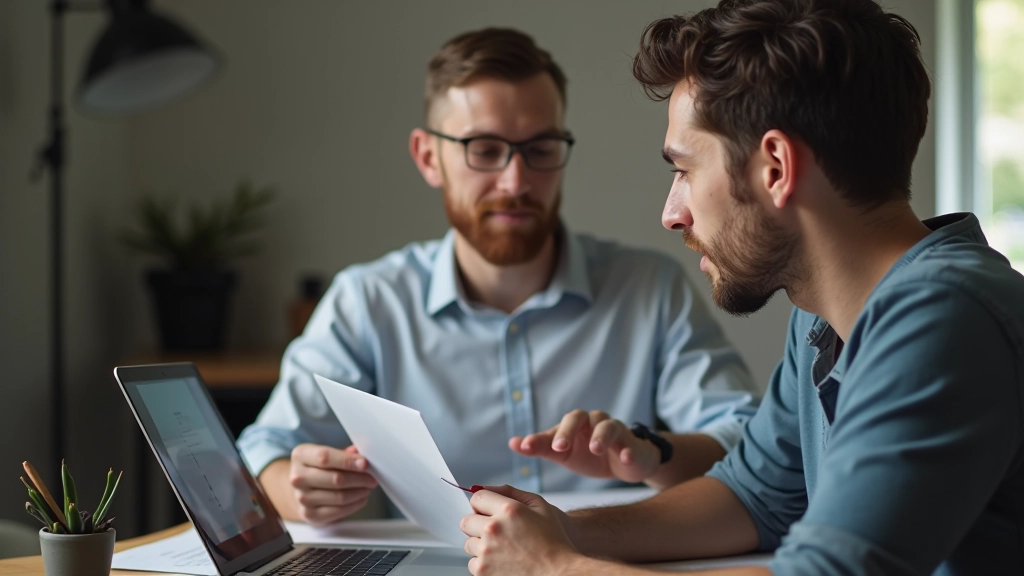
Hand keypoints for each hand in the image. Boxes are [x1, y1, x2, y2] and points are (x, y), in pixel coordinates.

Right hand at [288, 443, 377, 524]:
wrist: (300, 490)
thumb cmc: (317, 468)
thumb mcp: (326, 454)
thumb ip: (344, 453)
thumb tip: (360, 453)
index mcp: (301, 456)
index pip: (325, 457)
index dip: (348, 461)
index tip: (365, 464)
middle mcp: (298, 477)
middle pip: (335, 479)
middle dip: (359, 479)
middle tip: (372, 478)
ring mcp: (302, 498)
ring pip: (339, 497)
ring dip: (359, 492)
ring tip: (367, 487)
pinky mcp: (310, 514)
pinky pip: (338, 511)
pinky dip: (354, 504)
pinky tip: (360, 498)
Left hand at [461, 485, 579, 575]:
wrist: (559, 573)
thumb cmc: (554, 541)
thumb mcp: (539, 506)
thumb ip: (510, 492)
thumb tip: (483, 487)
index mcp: (508, 509)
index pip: (476, 498)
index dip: (483, 505)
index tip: (490, 512)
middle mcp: (494, 528)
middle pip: (467, 521)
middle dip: (479, 525)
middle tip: (498, 533)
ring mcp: (486, 551)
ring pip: (468, 543)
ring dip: (481, 545)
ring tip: (503, 549)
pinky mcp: (483, 571)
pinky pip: (472, 563)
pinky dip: (484, 563)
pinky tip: (502, 562)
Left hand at [510, 410, 660, 482]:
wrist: (623, 465)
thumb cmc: (589, 455)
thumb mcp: (563, 454)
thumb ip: (541, 447)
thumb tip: (513, 443)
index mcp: (573, 426)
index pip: (555, 426)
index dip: (540, 437)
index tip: (526, 447)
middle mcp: (592, 422)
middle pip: (579, 417)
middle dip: (568, 431)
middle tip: (560, 447)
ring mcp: (614, 431)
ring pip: (607, 426)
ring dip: (601, 436)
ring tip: (595, 449)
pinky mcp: (631, 443)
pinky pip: (630, 443)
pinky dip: (627, 449)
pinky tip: (625, 458)